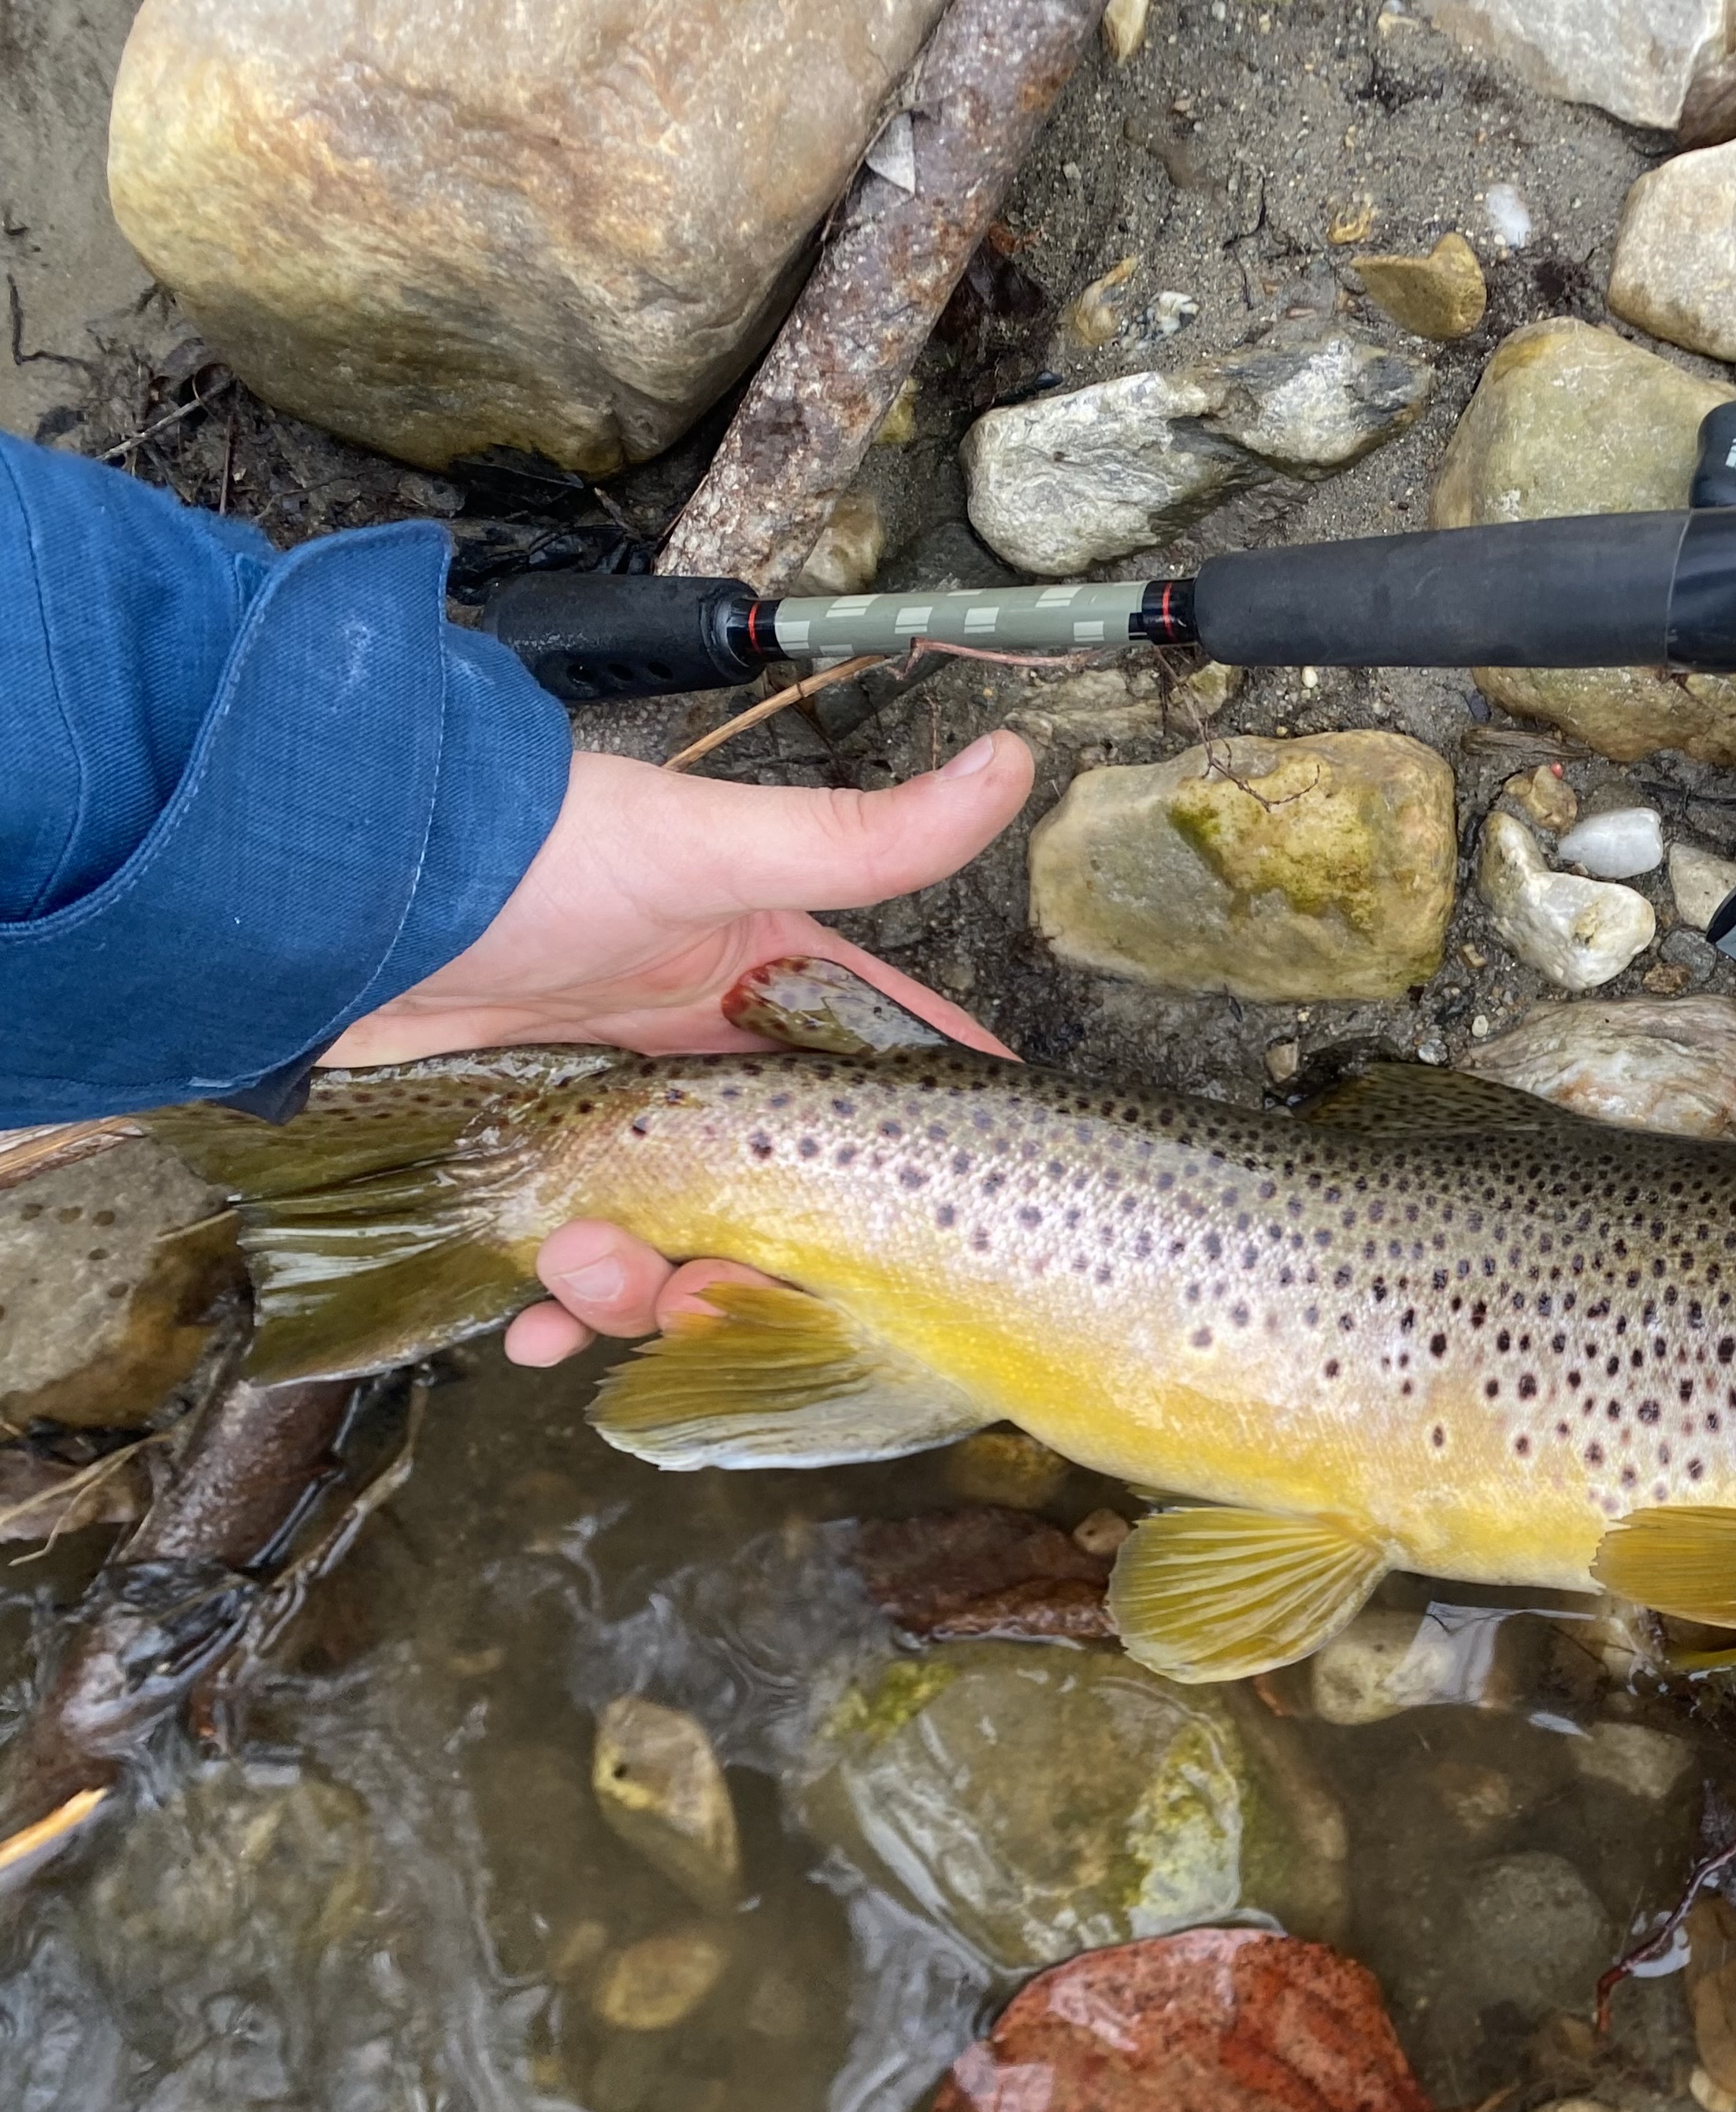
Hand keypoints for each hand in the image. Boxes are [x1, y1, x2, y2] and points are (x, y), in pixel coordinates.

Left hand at [344, 731, 1034, 1362]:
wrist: (331, 893)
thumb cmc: (529, 852)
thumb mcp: (713, 851)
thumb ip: (865, 840)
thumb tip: (1011, 761)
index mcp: (763, 984)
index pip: (885, 1063)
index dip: (932, 1134)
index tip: (979, 1212)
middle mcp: (699, 1062)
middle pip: (782, 1195)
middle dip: (761, 1258)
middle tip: (718, 1284)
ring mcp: (610, 1122)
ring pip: (675, 1246)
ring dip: (641, 1291)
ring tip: (583, 1276)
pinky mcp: (524, 1167)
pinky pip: (566, 1271)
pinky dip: (559, 1314)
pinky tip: (537, 1332)